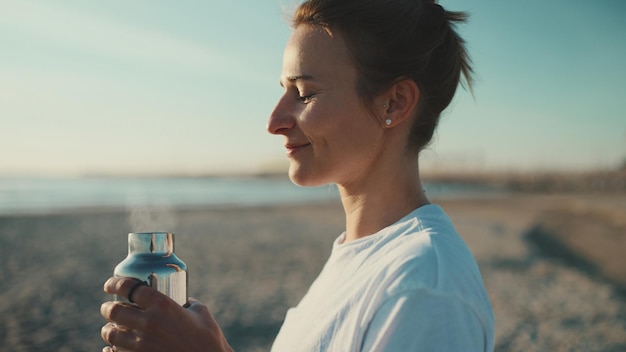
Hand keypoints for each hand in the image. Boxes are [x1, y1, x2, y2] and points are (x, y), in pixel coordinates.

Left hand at [100, 277, 232, 351]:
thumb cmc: (209, 340)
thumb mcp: (202, 314)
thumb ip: (188, 304)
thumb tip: (184, 302)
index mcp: (163, 305)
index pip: (129, 287)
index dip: (115, 283)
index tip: (110, 285)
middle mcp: (149, 323)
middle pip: (114, 310)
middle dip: (108, 308)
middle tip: (109, 308)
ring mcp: (142, 345)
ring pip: (111, 334)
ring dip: (108, 330)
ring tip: (111, 329)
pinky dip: (110, 350)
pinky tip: (112, 349)